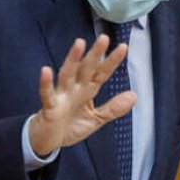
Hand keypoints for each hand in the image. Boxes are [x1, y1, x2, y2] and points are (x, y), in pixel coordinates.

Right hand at [29, 34, 135, 157]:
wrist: (47, 141)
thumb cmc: (68, 126)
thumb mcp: (96, 119)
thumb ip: (113, 108)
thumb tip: (134, 96)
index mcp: (87, 91)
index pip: (101, 73)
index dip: (111, 61)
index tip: (123, 47)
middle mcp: (74, 89)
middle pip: (86, 68)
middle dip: (94, 54)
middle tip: (104, 38)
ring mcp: (61, 96)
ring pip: (67, 74)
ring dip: (73, 59)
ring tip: (79, 44)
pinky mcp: (49, 107)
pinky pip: (47, 94)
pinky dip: (46, 83)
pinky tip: (46, 71)